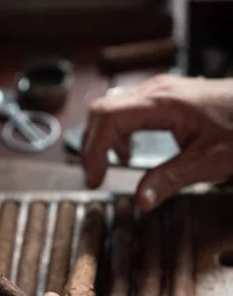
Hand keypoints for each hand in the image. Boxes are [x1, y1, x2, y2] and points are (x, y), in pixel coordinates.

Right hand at [82, 75, 232, 210]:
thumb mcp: (206, 162)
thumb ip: (169, 180)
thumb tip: (140, 201)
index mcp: (161, 104)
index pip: (107, 119)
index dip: (93, 151)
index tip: (94, 180)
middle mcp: (155, 92)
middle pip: (102, 111)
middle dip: (91, 146)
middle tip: (95, 177)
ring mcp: (158, 92)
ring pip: (111, 109)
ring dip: (102, 139)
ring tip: (109, 167)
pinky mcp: (163, 98)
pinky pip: (126, 110)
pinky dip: (117, 133)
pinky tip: (127, 153)